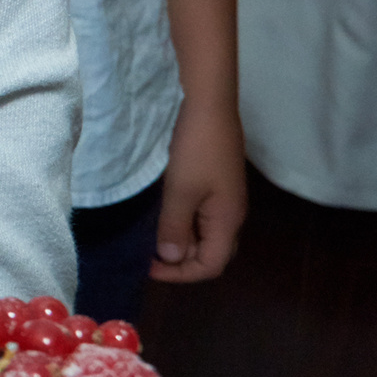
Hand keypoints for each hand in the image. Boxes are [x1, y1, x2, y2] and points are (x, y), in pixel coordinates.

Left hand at [152, 91, 247, 280]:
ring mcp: (224, 195)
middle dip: (180, 259)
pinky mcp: (214, 179)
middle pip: (211, 251)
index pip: (212, 265)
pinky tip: (159, 211)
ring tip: (147, 233)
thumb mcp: (181, 190)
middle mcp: (231, 212)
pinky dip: (180, 219)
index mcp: (228, 220)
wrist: (207, 102)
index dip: (180, 274)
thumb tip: (172, 259)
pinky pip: (200, 212)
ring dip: (178, 238)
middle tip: (145, 252)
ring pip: (204, 231)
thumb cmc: (195, 148)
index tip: (147, 265)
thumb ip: (176, 227)